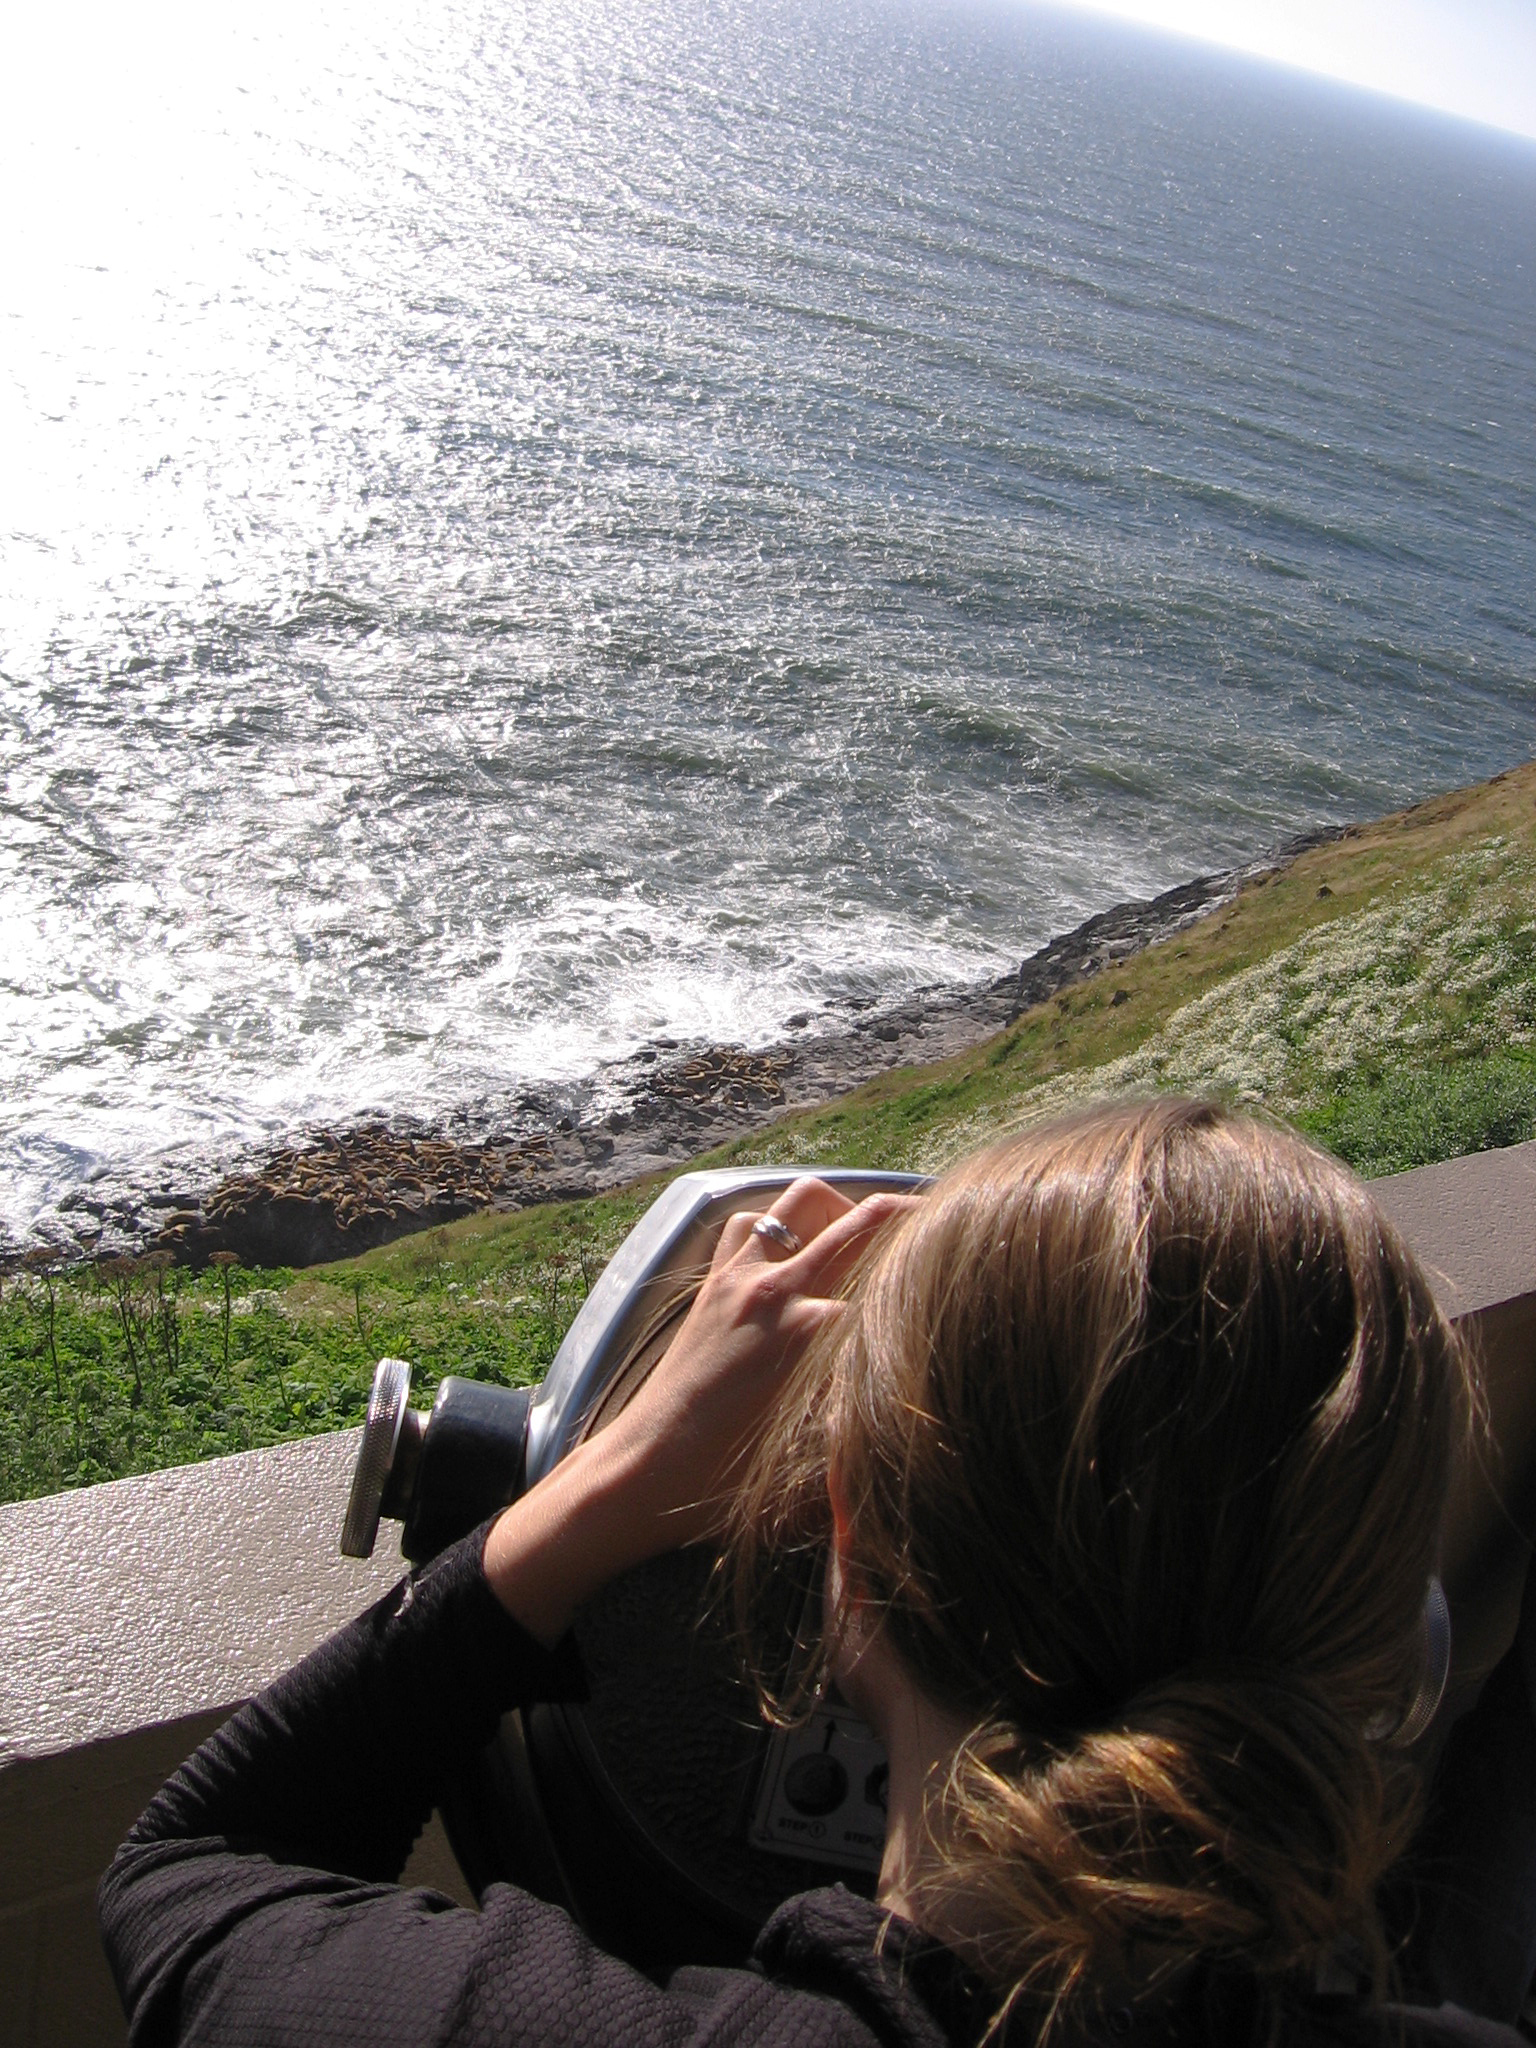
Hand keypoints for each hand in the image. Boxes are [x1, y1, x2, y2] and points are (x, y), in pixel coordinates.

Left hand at [483, 1178, 918, 1644]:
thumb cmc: (726, 1483)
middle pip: (863, 1222)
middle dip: (912, 1217)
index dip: (929, 1293)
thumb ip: (869, 1426)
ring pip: (804, 1201)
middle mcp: (777, 1292)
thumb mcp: (814, 1461)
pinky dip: (780, 1225)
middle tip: (944, 1224)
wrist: (644, 1470)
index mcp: (809, 1337)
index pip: (893, 1293)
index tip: (959, 1296)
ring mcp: (740, 1278)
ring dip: (841, 1206)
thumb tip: (923, 1417)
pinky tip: (796, 1254)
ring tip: (863, 1230)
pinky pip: (751, 1223)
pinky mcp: (714, 1280)